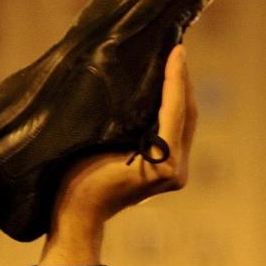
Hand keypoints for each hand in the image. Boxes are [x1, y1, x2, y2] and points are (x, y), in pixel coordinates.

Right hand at [39, 46, 198, 265]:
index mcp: (165, 165)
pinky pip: (176, 130)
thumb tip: (137, 86)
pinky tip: (165, 88)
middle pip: (187, 115)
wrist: (77, 216)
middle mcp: (178, 168)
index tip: (178, 51)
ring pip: (185, 122)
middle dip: (182, 81)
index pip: (176, 112)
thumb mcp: (96, 147)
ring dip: (179, 92)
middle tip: (177, 49)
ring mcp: (176, 170)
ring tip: (173, 62)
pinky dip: (171, 107)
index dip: (176, 79)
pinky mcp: (169, 169)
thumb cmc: (78, 183)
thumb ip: (122, 125)